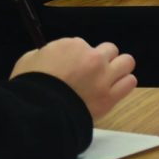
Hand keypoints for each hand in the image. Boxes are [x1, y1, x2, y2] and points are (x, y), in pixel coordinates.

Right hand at [11, 38, 136, 119]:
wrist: (36, 114)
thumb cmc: (28, 88)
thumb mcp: (29, 60)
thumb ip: (46, 54)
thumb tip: (52, 57)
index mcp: (72, 46)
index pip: (82, 44)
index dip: (77, 56)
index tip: (71, 66)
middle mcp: (92, 58)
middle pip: (110, 50)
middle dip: (102, 59)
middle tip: (92, 71)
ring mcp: (103, 77)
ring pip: (126, 62)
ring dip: (118, 68)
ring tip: (108, 78)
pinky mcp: (109, 97)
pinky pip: (130, 82)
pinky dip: (123, 84)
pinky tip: (114, 88)